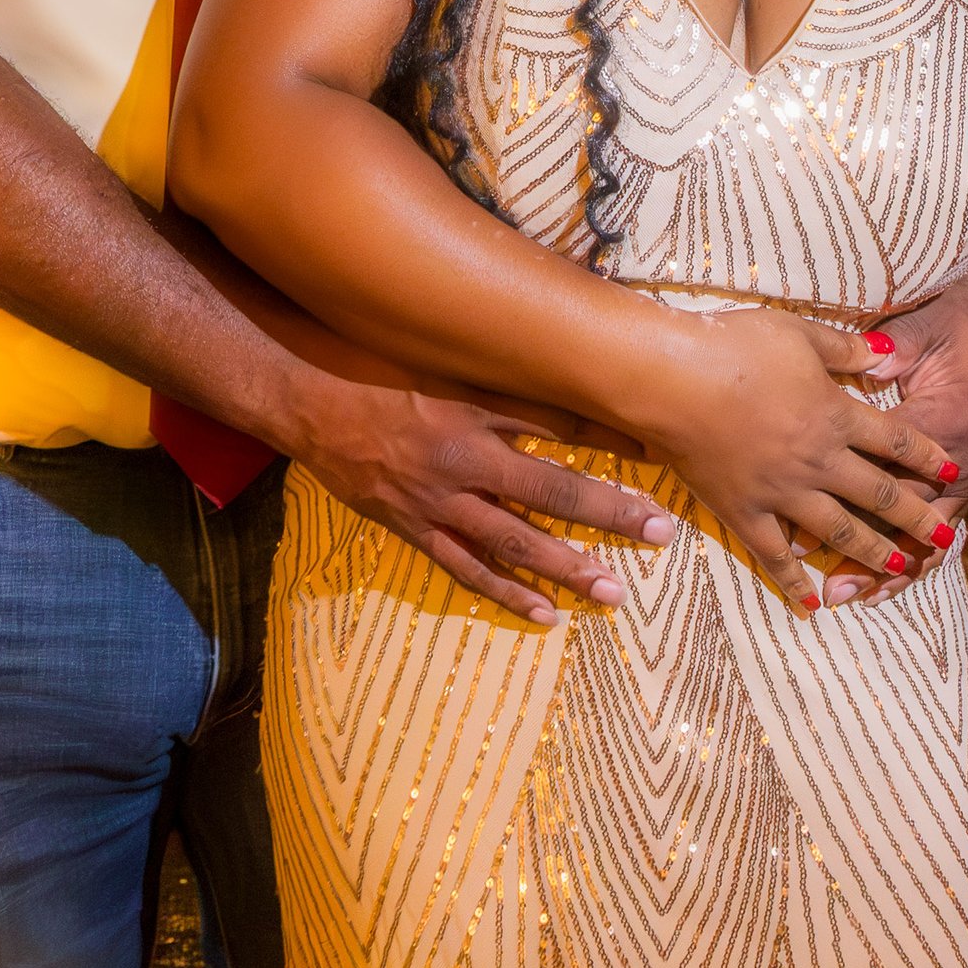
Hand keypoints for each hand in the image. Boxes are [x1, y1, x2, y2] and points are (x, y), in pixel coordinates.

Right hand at [288, 381, 676, 624]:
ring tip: (613, 593)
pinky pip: (465, 567)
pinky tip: (543, 613)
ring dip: (566, 567)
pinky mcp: (413, 526)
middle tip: (661, 532)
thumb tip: (558, 366)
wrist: (306, 396)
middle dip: (610, 513)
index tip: (659, 449)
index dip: (611, 437)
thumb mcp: (441, 354)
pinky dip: (505, 591)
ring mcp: (438, 498)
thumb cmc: (375, 365)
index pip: (560, 422)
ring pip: (513, 540)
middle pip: (551, 490)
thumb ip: (499, 369)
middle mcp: (464, 456)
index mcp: (475, 404)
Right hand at [633, 308, 956, 606]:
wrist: (673, 379)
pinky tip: (813, 603)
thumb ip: (846, 349)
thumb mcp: (798, 334)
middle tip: (946, 539)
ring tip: (902, 569)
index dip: (927, 454)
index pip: (896, 439)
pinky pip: (776, 554)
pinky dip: (795, 581)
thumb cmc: (735, 346)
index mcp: (836, 416)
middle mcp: (819, 462)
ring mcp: (782, 493)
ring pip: (840, 531)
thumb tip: (886, 353)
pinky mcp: (744, 512)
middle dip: (917, 517)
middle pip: (879, 493)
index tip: (952, 470)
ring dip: (874, 551)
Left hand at [802, 273, 967, 606]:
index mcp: (940, 420)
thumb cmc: (957, 322)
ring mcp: (962, 475)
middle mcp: (955, 459)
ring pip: (925, 535)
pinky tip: (889, 585)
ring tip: (849, 596)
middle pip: (905, 516)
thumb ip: (892, 349)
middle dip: (865, 551)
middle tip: (825, 581)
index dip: (851, 496)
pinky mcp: (963, 480)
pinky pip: (942, 529)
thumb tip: (866, 362)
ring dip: (888, 568)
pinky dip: (917, 561)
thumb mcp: (923, 327)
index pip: (889, 468)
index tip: (808, 517)